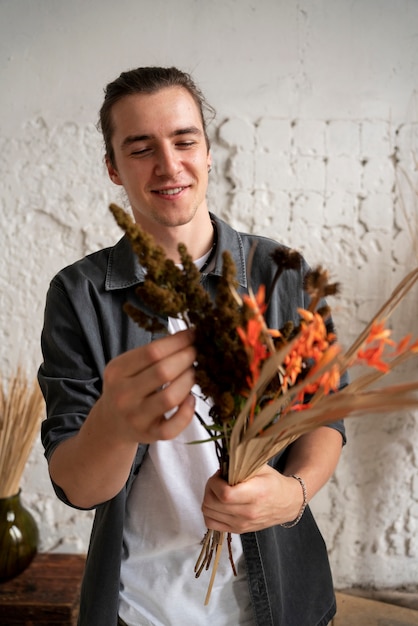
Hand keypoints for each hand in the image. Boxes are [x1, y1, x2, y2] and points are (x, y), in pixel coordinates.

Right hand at [97, 327, 196, 442]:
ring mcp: (136, 417)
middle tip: (196, 352)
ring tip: (194, 372)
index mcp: (117, 372)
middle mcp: (123, 395)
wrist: (112, 423)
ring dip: (189, 380)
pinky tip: (190, 398)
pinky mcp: (150, 435)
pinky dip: (188, 411)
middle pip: (163, 372)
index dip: (177, 341)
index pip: (152, 352)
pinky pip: (174, 425)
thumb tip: (188, 336)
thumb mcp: (127, 366)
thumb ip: (151, 353)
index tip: (192, 334)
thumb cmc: (127, 387)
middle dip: (186, 358)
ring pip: (171, 397)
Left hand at [201, 465, 303, 533]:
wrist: (287, 503)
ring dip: (208, 498)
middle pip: (212, 503)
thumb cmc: (274, 483)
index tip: (220, 474)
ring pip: (208, 513)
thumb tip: (221, 462)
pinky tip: (217, 503)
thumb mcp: (261, 467)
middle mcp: (248, 512)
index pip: (224, 494)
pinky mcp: (238, 530)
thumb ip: (241, 464)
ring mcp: (242, 524)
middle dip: (209, 487)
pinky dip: (210, 512)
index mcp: (255, 494)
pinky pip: (211, 524)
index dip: (215, 482)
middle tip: (217, 480)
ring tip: (218, 490)